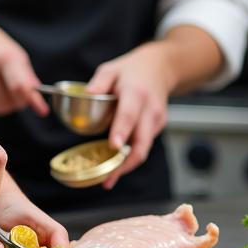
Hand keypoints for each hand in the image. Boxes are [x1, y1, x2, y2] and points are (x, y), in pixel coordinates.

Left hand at [86, 42, 172, 189]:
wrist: (160, 68)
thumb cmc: (130, 70)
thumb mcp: (111, 69)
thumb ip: (99, 82)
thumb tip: (87, 95)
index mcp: (136, 93)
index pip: (129, 115)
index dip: (121, 132)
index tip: (113, 147)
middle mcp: (150, 110)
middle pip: (142, 142)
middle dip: (125, 164)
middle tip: (107, 179)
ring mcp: (156, 120)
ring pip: (143, 149)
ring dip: (127, 166)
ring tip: (108, 179)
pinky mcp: (157, 127)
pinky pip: (144, 145)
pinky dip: (131, 156)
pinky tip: (116, 164)